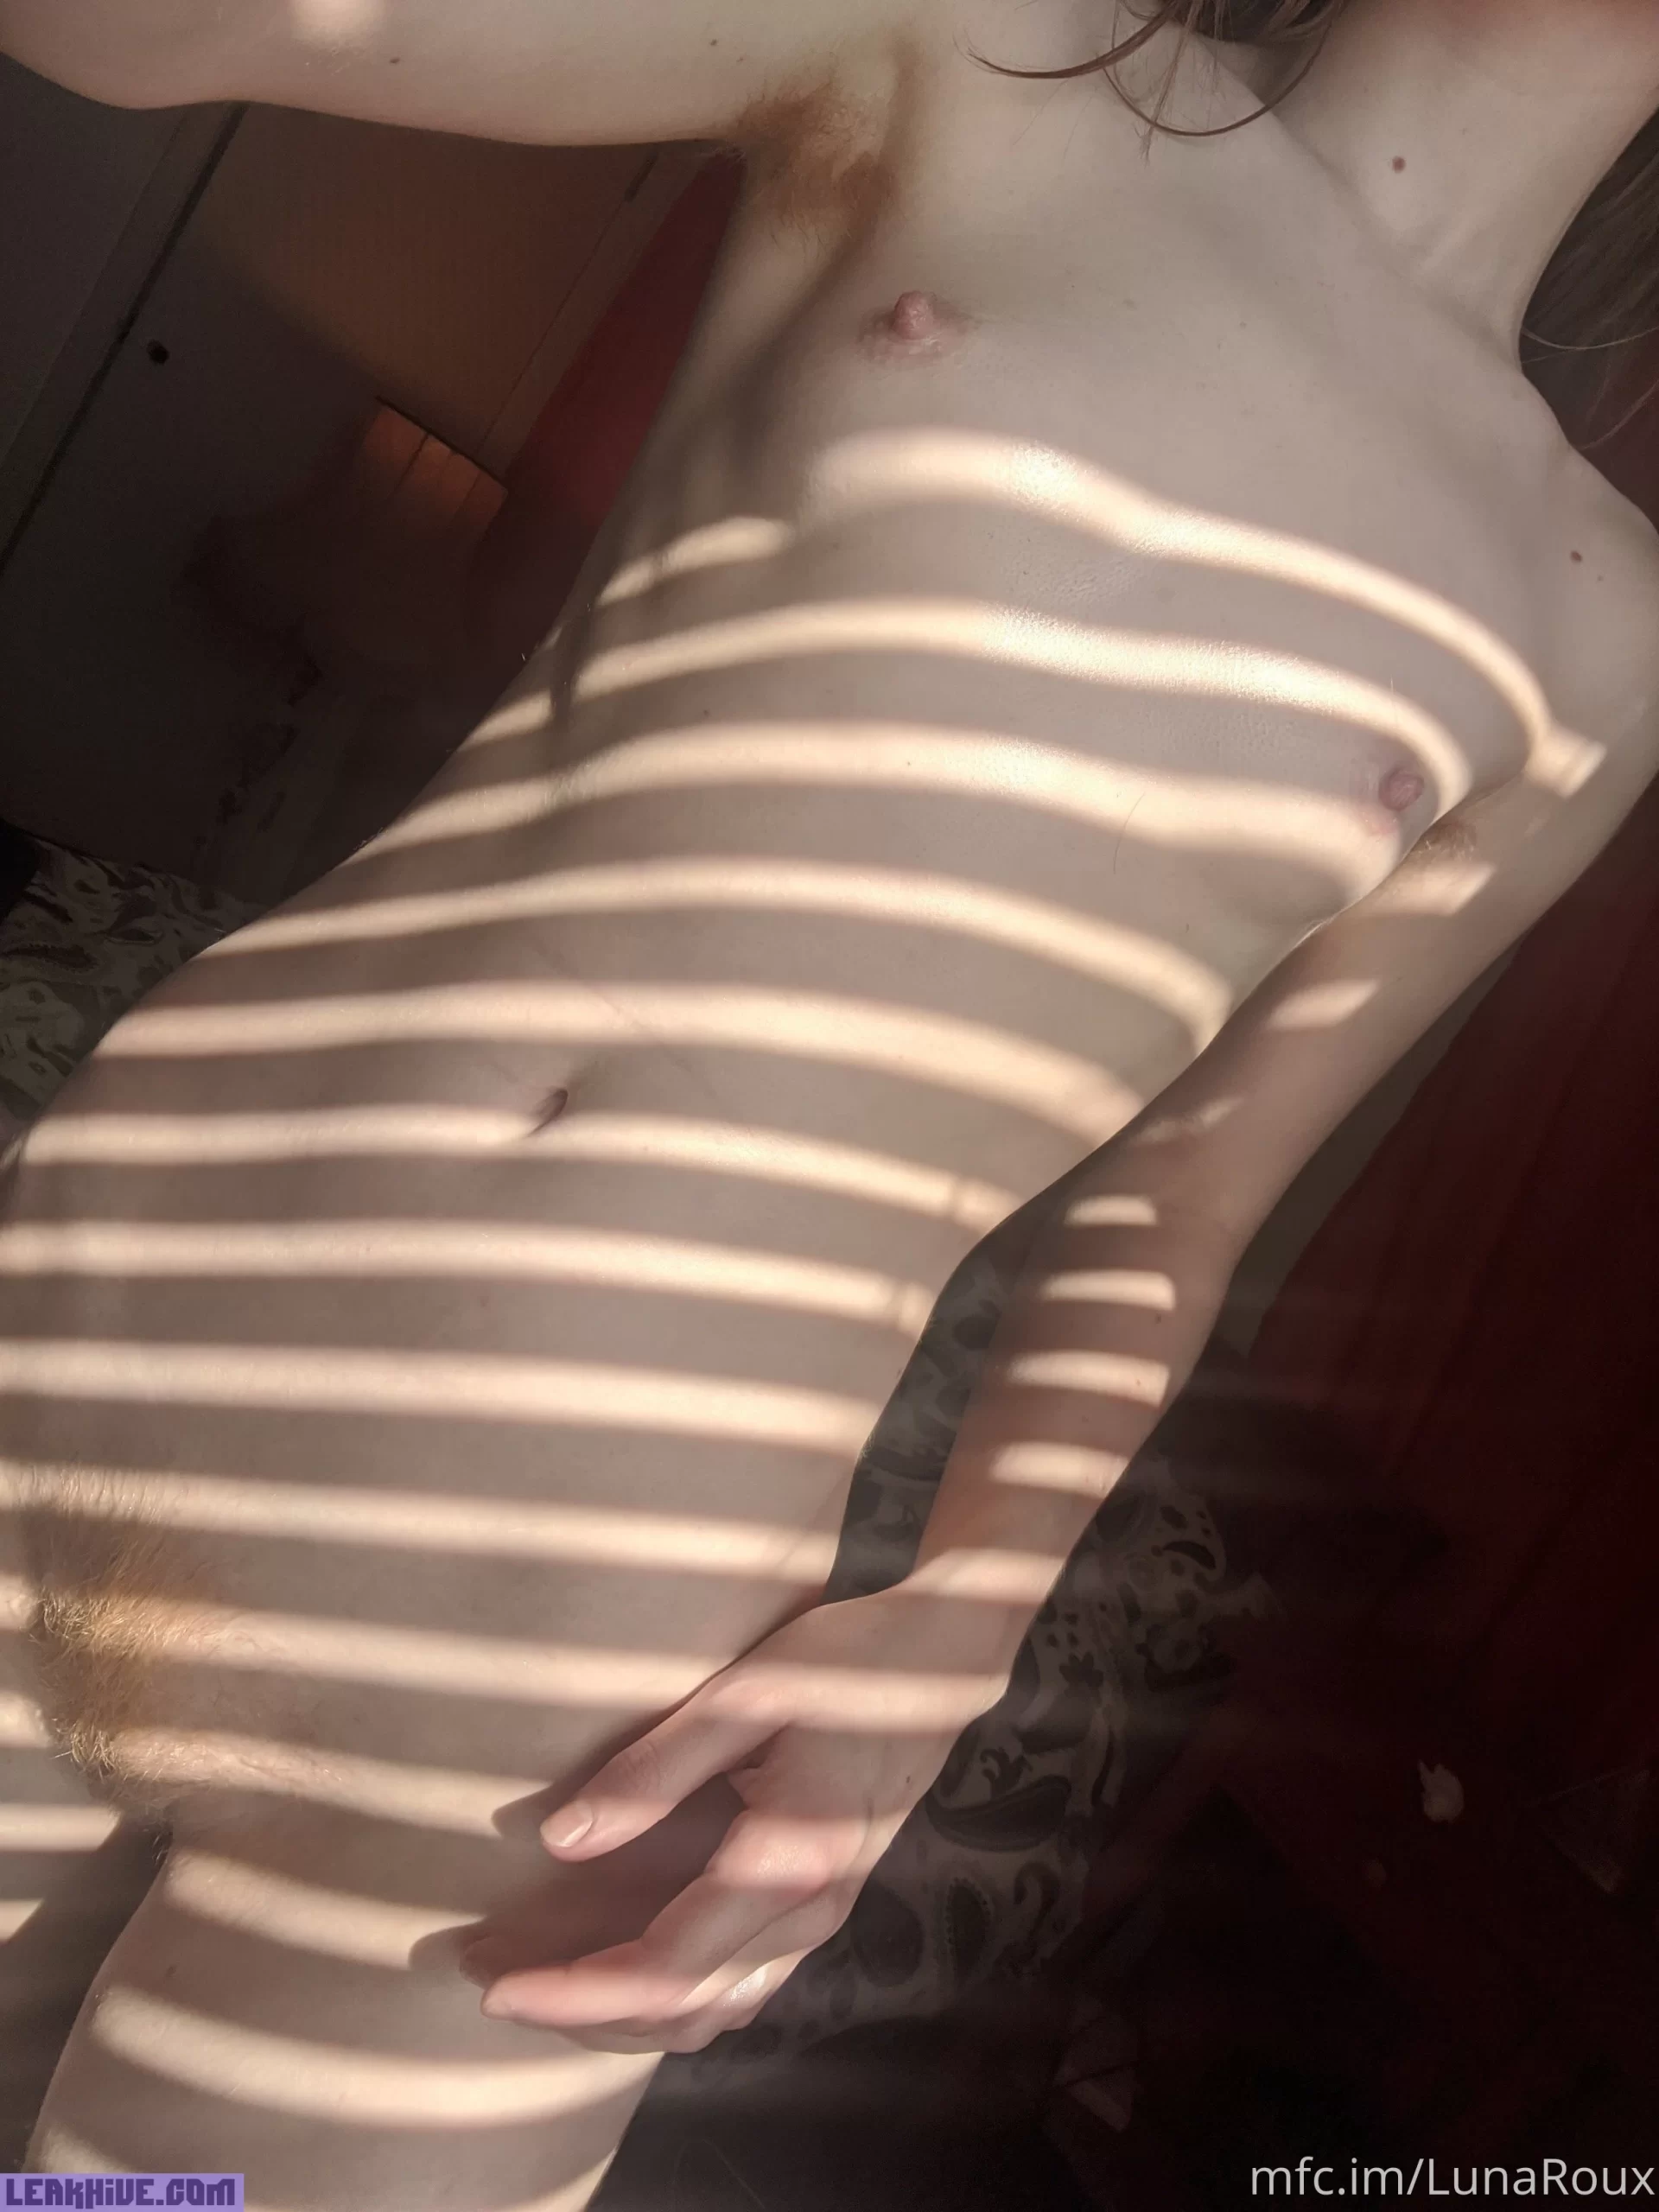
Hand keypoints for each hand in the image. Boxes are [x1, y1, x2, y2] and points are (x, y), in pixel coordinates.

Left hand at [460, 1586, 1015, 2052]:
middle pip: (680, 2013)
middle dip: (580, 2014)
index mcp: (787, 1861)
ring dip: (624, 2017)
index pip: (661, 1968)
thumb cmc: (842, 1662)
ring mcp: (823, 1919)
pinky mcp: (822, 1907)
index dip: (571, 1992)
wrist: (943, 1662)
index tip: (494, 1984)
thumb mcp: (744, 1693)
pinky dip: (670, 1999)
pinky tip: (618, 1967)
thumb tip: (559, 1840)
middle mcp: (809, 1912)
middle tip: (491, 1982)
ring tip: (542, 1980)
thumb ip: (654, 1769)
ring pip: (712, 2015)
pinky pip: (739, 1990)